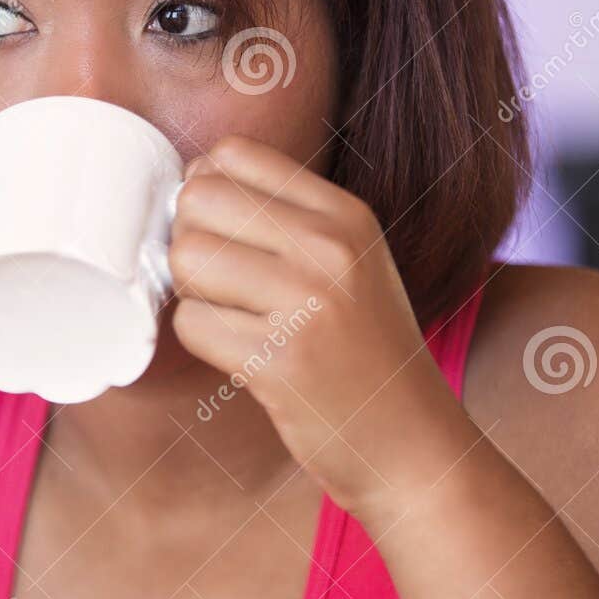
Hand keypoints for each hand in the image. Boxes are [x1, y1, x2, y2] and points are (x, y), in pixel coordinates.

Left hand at [167, 134, 468, 514]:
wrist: (411, 444)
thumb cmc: (364, 352)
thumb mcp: (349, 262)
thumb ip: (283, 218)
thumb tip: (190, 181)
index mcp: (345, 214)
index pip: (233, 154)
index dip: (205, 188)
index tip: (220, 230)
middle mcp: (330, 247)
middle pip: (197, 200)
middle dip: (189, 240)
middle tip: (219, 283)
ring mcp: (307, 303)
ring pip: (187, 259)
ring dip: (192, 293)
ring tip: (234, 318)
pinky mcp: (281, 361)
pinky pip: (192, 325)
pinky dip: (203, 343)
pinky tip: (244, 357)